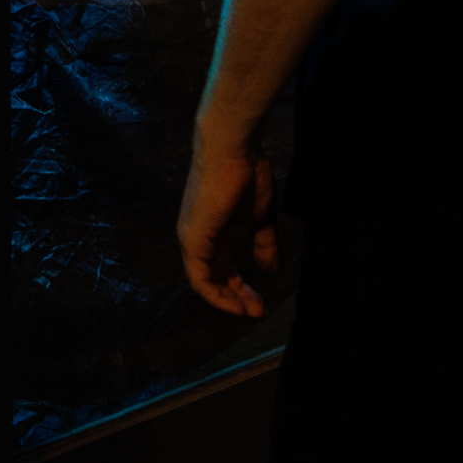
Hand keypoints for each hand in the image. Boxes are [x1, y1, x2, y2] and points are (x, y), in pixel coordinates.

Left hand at [177, 137, 282, 318]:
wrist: (233, 148)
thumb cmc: (247, 174)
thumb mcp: (260, 216)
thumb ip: (263, 243)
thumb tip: (271, 270)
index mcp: (211, 232)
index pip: (222, 269)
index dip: (242, 289)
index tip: (262, 304)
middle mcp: (195, 238)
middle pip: (214, 279)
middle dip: (238, 299)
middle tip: (260, 314)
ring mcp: (191, 239)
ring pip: (205, 282)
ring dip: (229, 301)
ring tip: (252, 312)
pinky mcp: (192, 239)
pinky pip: (200, 278)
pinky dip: (217, 294)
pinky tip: (236, 303)